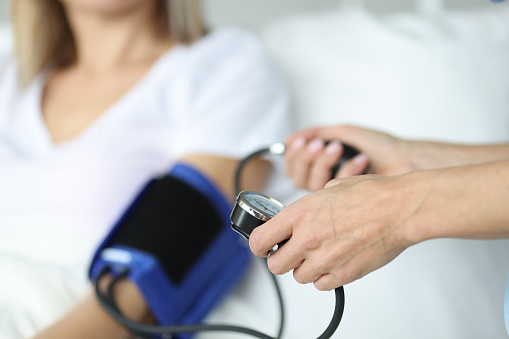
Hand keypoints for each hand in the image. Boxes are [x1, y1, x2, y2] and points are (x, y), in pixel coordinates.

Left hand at [250, 173, 425, 290]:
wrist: (400, 209)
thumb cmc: (371, 195)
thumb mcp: (331, 188)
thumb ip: (310, 206)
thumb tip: (301, 216)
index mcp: (300, 213)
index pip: (260, 240)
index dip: (259, 245)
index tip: (264, 245)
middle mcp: (308, 237)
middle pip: (275, 265)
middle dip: (281, 259)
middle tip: (292, 251)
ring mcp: (324, 258)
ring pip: (298, 277)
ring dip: (305, 267)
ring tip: (320, 253)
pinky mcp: (342, 274)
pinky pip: (320, 285)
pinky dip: (324, 277)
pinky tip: (334, 261)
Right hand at [285, 125, 417, 190]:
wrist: (406, 160)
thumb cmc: (381, 147)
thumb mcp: (345, 133)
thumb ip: (317, 133)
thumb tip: (290, 138)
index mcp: (322, 164)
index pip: (293, 164)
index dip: (294, 154)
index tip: (304, 141)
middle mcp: (325, 180)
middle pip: (297, 176)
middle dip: (307, 157)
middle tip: (323, 145)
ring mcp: (335, 192)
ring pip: (310, 184)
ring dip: (322, 162)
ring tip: (339, 148)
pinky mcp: (346, 202)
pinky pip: (332, 190)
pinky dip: (346, 170)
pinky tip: (361, 160)